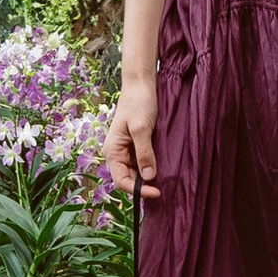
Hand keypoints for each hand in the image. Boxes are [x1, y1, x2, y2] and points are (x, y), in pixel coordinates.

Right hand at [106, 74, 158, 201]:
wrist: (141, 84)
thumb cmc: (138, 102)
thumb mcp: (142, 128)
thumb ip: (144, 153)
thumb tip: (148, 177)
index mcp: (112, 151)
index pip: (122, 181)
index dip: (138, 190)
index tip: (157, 191)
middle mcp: (117, 153)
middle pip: (128, 179)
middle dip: (144, 186)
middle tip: (164, 188)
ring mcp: (126, 150)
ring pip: (136, 173)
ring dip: (148, 178)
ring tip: (165, 181)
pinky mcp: (136, 145)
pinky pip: (141, 163)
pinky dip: (151, 168)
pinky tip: (162, 168)